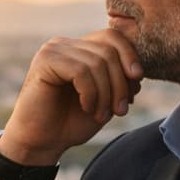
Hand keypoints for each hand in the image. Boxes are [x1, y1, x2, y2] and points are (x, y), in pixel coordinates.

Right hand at [0, 30, 143, 179]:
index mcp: (79, 49)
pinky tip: (86, 108)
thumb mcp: (105, 99)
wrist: (41, 142)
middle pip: (108, 50)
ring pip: (97, 62)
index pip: (112, 37)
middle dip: (120, 83)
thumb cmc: (71, 122)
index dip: (130, 56)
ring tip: (102, 115)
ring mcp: (53, 50)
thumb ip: (120, 81)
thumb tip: (138, 70)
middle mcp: (65, 44)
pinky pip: (81, 71)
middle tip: (120, 110)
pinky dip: (90, 93)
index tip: (137, 81)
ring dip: (106, 93)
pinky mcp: (45, 62)